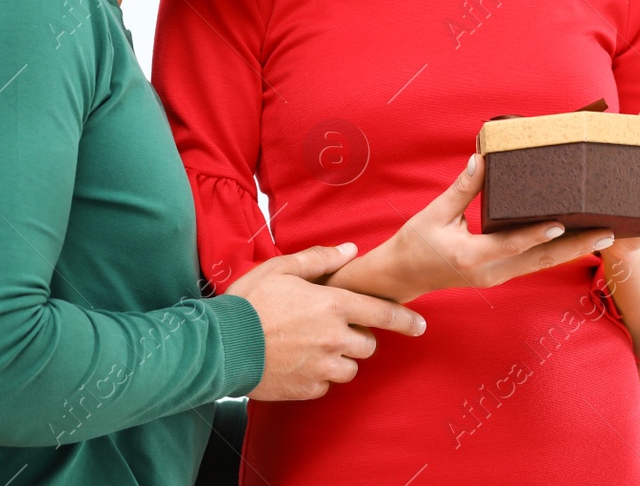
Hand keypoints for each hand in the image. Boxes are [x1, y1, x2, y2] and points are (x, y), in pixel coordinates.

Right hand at [224, 242, 426, 400]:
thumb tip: (349, 250)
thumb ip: (320, 259)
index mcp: (333, 305)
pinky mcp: (307, 389)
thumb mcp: (281, 268)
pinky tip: (298, 363)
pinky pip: (326, 385)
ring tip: (313, 348)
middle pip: (368, 344)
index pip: (383, 313)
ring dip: (340, 359)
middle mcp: (334, 337)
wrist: (219, 346)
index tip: (420, 326)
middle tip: (333, 330)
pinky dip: (319, 376)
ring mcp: (322, 366)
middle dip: (358, 337)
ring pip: (351, 368)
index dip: (406, 320)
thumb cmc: (249, 303)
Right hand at [331, 153, 618, 303]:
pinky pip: (532, 264)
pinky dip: (555, 252)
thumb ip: (461, 189)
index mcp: (470, 257)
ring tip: (603, 236)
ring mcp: (496, 277)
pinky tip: (575, 240)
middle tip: (607, 233)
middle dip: (574, 247)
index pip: (510, 245)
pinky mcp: (499, 275)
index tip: (561, 222)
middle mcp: (489, 272)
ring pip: (541, 265)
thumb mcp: (434, 214)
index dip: (535, 234)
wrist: (402, 277)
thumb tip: (483, 159)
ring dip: (572, 251)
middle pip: (538, 260)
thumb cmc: (414, 243)